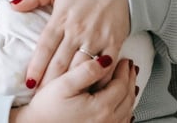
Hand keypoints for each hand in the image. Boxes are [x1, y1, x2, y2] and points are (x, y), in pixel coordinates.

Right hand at [9, 57, 136, 122]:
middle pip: (127, 98)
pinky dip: (125, 110)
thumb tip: (106, 60)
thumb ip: (86, 70)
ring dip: (129, 94)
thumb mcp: (64, 83)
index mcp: (100, 107)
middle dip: (129, 80)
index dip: (124, 70)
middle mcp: (106, 121)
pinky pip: (120, 122)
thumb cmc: (47, 108)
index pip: (121, 85)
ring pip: (126, 110)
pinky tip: (123, 105)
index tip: (123, 60)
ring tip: (129, 81)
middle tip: (129, 67)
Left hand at [11, 0, 130, 88]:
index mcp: (61, 18)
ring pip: (80, 67)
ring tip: (63, 98)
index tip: (29, 83)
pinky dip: (98, 79)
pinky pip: (105, 66)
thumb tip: (13, 4)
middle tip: (42, 98)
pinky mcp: (113, 42)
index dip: (36, 67)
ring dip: (72, 84)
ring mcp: (96, 37)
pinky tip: (91, 89)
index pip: (45, 47)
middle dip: (50, 82)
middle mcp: (77, 30)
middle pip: (60, 63)